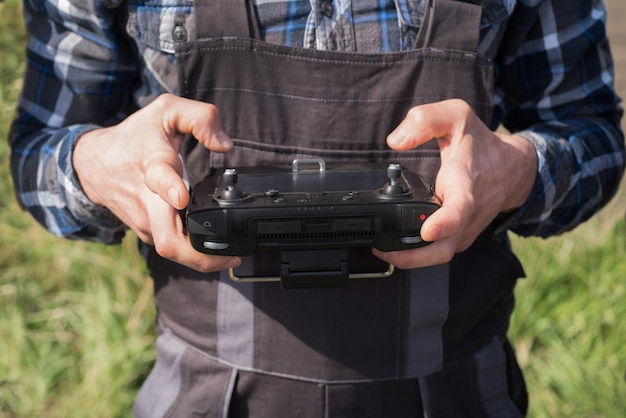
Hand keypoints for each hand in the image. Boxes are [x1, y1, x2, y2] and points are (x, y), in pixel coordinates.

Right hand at [73, 94, 240, 271]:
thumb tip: (226, 145)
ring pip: (173, 251)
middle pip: (168, 241)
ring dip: (203, 258)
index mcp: (153, 167)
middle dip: (200, 256)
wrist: (93, 164)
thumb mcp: (167, 111)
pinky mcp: (146, 233)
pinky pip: (172, 249)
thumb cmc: (136, 137)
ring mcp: (145, 222)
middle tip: (233, 258)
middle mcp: (147, 201)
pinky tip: (212, 248)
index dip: (171, 190)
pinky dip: (193, 253)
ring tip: (232, 256)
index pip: (160, 181)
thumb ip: (201, 118)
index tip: (182, 196)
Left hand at [373, 99, 537, 268]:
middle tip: (380, 249)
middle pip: (443, 249)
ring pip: (439, 255)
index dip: (444, 223)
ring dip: (410, 258)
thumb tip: (395, 141)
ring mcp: (464, 229)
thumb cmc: (481, 144)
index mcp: (465, 184)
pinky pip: (438, 252)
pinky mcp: (460, 237)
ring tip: (379, 248)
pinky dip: (417, 253)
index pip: (458, 209)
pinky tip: (395, 244)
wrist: (513, 169)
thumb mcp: (456, 116)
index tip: (427, 230)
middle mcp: (467, 213)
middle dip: (412, 257)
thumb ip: (424, 120)